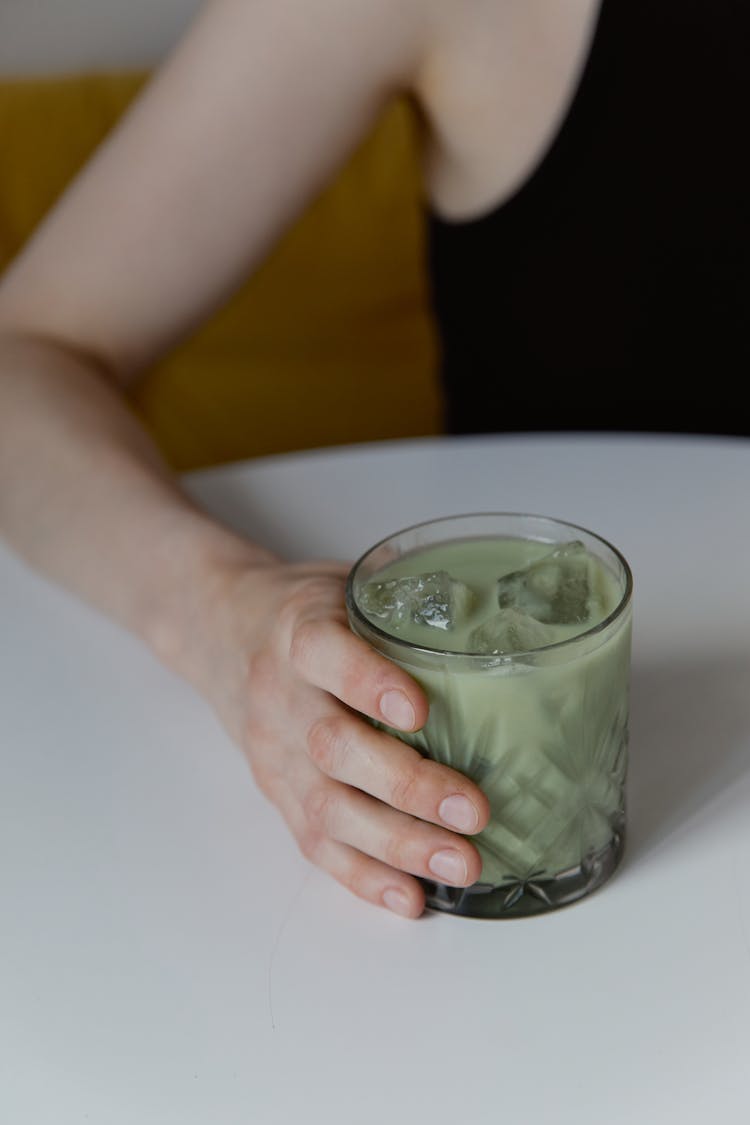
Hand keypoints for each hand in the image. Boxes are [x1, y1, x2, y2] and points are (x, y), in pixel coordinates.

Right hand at [190, 557, 490, 917]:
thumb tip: (506, 621)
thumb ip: (405, 604)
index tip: (419, 710)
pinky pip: (313, 842)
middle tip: (474, 811)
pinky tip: (409, 895)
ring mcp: (273, 751)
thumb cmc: (308, 611)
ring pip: (325, 806)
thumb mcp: (346, 585)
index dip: (368, 682)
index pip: (323, 653)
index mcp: (297, 632)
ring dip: (396, 842)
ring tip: (461, 863)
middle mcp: (279, 695)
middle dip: (407, 786)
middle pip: (332, 746)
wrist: (222, 633)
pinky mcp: (275, 792)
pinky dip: (363, 875)